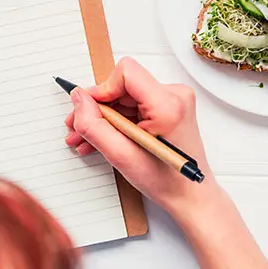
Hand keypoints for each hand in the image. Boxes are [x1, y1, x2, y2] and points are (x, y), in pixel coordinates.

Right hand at [65, 57, 216, 214]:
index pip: (126, 73)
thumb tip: (79, 98)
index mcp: (167, 105)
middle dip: (97, 108)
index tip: (90, 109)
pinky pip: (133, 105)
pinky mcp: (168, 108)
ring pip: (124, 96)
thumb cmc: (166, 181)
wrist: (189, 195)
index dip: (102, 90)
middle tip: (79, 128)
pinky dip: (116, 121)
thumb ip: (93, 125)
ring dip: (103, 117)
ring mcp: (172, 101)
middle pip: (122, 85)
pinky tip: (101, 138)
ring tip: (85, 138)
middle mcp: (174, 96)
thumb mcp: (120, 155)